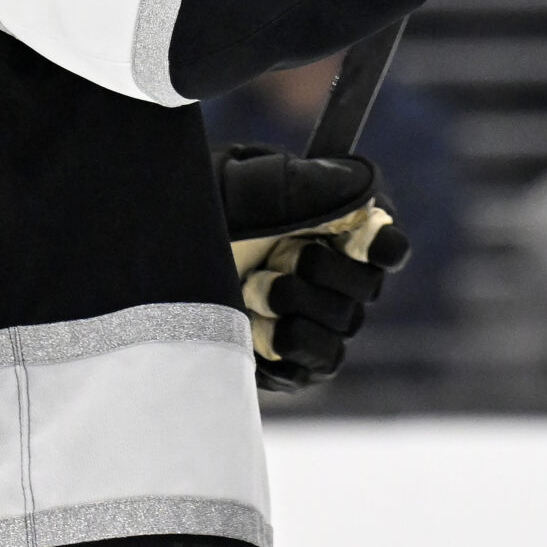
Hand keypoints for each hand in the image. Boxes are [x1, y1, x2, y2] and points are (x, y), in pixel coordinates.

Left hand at [213, 144, 409, 389]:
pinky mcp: (302, 362)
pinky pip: (322, 360)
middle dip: (320, 269)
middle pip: (368, 284)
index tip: (360, 241)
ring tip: (251, 290)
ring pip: (344, 322)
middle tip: (277, 256)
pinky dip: (287, 341)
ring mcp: (323, 320)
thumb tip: (362, 188)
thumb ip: (301, 184)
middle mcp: (340, 274)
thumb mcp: (239, 185)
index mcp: (337, 224)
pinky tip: (254, 325)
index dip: (382, 244)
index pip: (388, 242)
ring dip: (295, 303)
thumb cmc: (201, 217)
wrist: (158, 270)